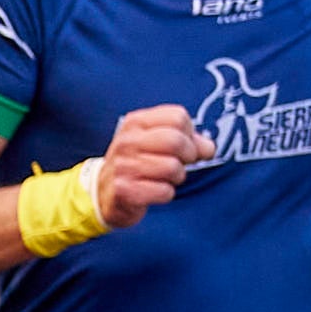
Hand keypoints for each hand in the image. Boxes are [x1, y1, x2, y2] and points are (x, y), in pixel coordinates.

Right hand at [99, 105, 207, 229]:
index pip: (178, 117)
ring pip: (172, 167)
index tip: (184, 145)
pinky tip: (154, 191)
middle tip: (181, 163)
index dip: (189, 133)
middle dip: (188, 155)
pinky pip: (164, 191)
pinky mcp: (123, 190)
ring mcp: (123, 166)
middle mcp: (127, 141)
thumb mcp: (157, 143)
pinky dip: (166, 194)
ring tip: (165, 178)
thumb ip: (188, 140)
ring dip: (177, 177)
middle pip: (175, 140)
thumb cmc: (137, 164)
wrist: (102, 193)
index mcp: (136, 122)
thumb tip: (209, 148)